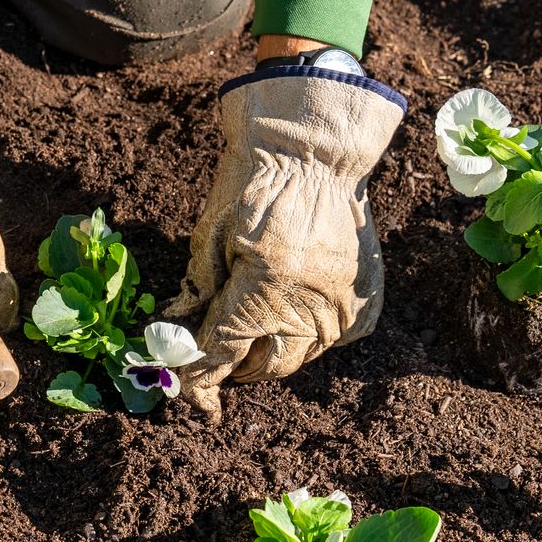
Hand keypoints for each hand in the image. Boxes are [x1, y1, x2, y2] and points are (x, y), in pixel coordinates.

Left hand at [164, 65, 404, 414]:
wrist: (314, 152)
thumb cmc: (253, 186)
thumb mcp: (210, 236)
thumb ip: (197, 294)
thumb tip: (177, 340)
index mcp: (263, 289)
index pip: (223, 353)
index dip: (200, 375)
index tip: (189, 389)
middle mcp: (309, 308)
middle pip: (265, 367)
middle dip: (237, 368)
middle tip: (220, 356)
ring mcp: (342, 309)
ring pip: (300, 359)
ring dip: (271, 355)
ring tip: (254, 335)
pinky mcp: (364, 304)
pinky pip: (333, 341)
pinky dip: (308, 336)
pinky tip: (294, 311)